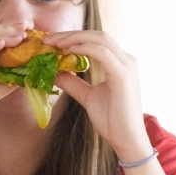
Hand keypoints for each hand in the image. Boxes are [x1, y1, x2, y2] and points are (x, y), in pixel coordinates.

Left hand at [44, 31, 151, 161]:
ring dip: (75, 38)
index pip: (95, 40)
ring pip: (100, 39)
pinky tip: (68, 50)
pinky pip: (103, 54)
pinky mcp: (123, 76)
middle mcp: (126, 60)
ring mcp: (127, 66)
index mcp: (119, 62)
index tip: (51, 42)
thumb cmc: (112, 119)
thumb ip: (73, 83)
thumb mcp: (87, 96)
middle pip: (97, 35)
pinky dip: (85, 48)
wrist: (127, 140)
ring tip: (54, 43)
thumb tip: (54, 73)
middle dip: (70, 34)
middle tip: (48, 40)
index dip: (73, 37)